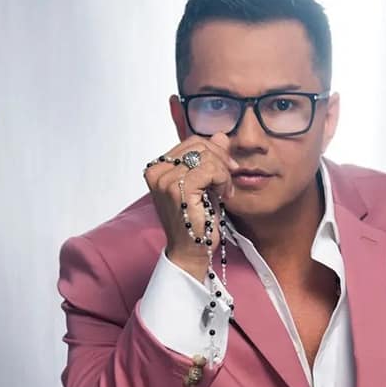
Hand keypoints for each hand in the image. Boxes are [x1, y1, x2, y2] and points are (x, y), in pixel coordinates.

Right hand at [144, 132, 238, 275]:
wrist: (191, 251)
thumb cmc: (198, 221)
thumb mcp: (205, 184)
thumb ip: (210, 159)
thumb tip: (221, 134)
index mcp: (158, 167)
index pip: (191, 142)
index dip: (215, 151)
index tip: (227, 170)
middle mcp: (157, 171)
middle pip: (199, 144)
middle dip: (221, 160)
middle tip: (228, 181)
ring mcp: (165, 180)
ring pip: (207, 156)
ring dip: (223, 173)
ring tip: (224, 192)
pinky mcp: (179, 189)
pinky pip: (210, 169)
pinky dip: (223, 180)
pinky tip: (223, 195)